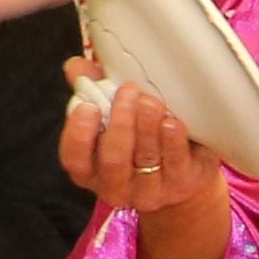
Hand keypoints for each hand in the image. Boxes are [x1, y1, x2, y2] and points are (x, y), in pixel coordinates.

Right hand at [61, 65, 230, 244]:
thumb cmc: (140, 136)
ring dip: (147, 127)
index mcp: (90, 168)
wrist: (183, 171)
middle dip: (120, 123)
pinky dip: (173, 141)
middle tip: (129, 91)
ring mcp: (148, 192)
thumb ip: (93, 88)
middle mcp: (115, 185)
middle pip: (112, 159)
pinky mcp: (180, 187)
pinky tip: (172, 122)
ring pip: (144, 160)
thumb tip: (75, 67)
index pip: (74, 157)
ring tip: (151, 101)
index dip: (78, 133)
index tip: (89, 106)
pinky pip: (176, 164)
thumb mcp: (114, 113)